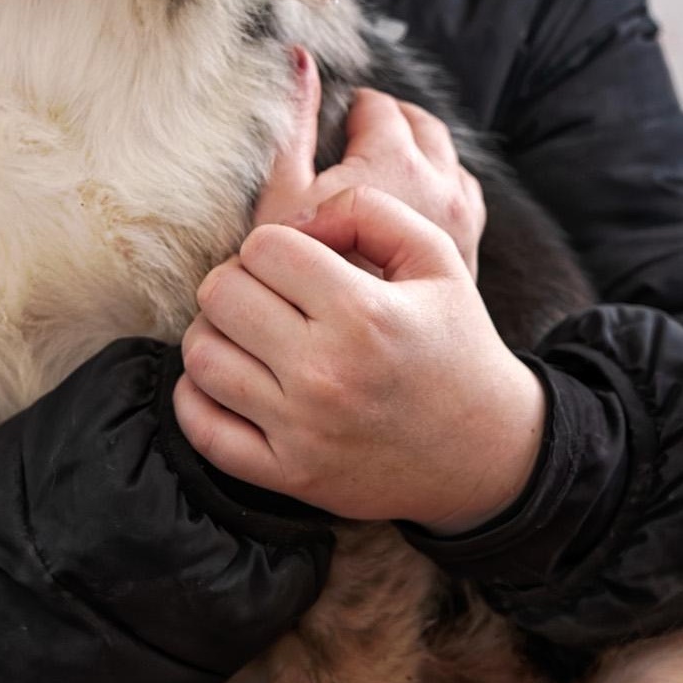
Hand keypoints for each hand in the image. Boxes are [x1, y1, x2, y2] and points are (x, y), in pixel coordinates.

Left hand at [174, 185, 545, 531]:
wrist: (486, 453)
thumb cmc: (455, 345)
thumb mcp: (434, 257)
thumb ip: (366, 208)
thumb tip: (296, 215)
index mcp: (363, 313)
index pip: (263, 247)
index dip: (273, 245)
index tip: (295, 263)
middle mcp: (326, 373)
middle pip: (220, 294)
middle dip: (236, 281)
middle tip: (266, 294)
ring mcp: (301, 430)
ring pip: (201, 356)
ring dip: (214, 334)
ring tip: (247, 333)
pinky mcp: (288, 475)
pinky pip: (202, 430)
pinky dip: (196, 398)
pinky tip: (229, 379)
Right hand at [253, 49, 486, 276]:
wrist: (366, 356)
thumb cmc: (310, 280)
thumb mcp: (283, 198)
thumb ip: (293, 123)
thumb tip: (299, 58)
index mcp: (395, 160)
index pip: (375, 105)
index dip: (345, 111)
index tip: (325, 131)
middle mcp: (440, 180)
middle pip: (417, 121)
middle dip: (384, 123)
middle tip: (348, 144)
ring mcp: (461, 213)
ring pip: (445, 154)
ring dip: (414, 149)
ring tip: (376, 170)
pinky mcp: (470, 242)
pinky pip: (462, 190)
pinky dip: (438, 183)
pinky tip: (406, 204)